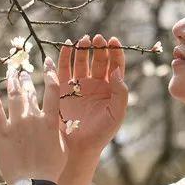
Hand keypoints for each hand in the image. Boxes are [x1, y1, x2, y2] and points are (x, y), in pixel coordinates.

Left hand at [0, 57, 66, 184]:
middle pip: (30, 92)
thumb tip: (57, 121)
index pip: (52, 90)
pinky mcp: (1, 132)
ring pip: (14, 96)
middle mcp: (33, 118)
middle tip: (24, 73)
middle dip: (26, 80)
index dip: (51, 73)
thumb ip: (58, 131)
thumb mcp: (62, 147)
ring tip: (11, 73)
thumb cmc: (51, 169)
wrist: (34, 183)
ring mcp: (16, 124)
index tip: (48, 61)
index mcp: (50, 121)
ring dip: (12, 82)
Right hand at [58, 34, 128, 160]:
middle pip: (98, 60)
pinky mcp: (63, 88)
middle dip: (98, 48)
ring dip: (82, 49)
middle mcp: (95, 83)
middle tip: (97, 38)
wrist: (78, 147)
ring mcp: (78, 85)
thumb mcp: (117, 114)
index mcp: (110, 88)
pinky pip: (63, 69)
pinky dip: (63, 57)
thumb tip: (118, 71)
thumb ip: (121, 93)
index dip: (115, 52)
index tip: (113, 41)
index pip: (115, 65)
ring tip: (83, 40)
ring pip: (81, 61)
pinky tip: (66, 46)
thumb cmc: (101, 133)